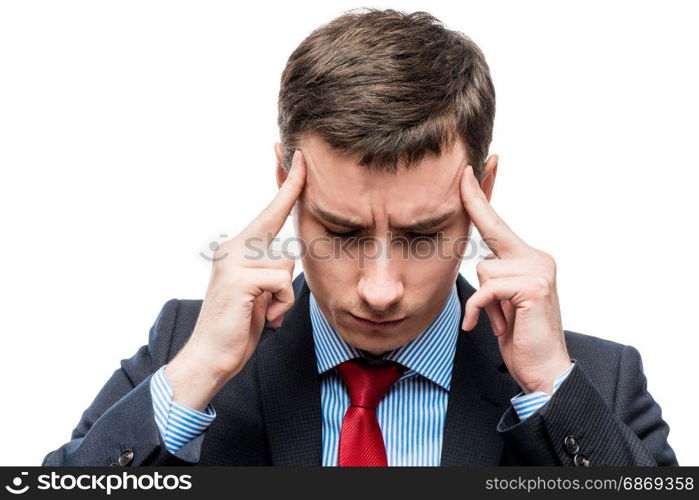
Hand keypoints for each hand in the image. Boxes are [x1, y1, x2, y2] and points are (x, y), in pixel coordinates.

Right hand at [166, 150, 305, 409]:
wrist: (210, 356)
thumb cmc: (239, 325)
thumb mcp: (259, 291)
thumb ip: (269, 268)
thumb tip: (289, 257)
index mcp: (238, 248)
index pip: (270, 210)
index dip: (287, 184)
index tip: (298, 156)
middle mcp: (234, 248)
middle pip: (283, 238)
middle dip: (286, 265)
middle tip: (274, 277)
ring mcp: (234, 261)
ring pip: (287, 264)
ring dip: (285, 295)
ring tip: (266, 311)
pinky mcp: (240, 278)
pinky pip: (282, 283)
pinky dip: (282, 305)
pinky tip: (266, 318)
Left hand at [460, 164, 570, 394]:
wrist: (544, 370)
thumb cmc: (520, 336)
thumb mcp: (501, 301)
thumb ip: (495, 276)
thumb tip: (482, 262)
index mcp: (530, 259)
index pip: (499, 225)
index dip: (480, 198)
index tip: (467, 173)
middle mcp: (538, 258)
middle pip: (491, 234)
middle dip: (475, 205)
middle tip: (463, 171)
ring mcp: (538, 270)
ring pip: (484, 268)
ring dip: (484, 300)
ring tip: (502, 319)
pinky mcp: (532, 286)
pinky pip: (487, 289)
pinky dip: (479, 309)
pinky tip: (486, 326)